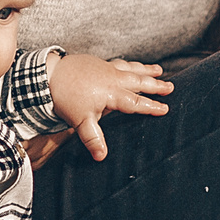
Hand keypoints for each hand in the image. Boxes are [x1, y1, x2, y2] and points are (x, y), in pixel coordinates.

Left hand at [48, 53, 171, 160]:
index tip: (165, 108)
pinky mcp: (98, 63)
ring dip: (146, 70)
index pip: (136, 102)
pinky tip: (131, 65)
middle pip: (139, 82)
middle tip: (170, 87)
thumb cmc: (66, 98)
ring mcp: (106, 68)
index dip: (151, 106)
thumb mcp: (80, 121)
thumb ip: (93, 138)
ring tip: (159, 70)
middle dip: (155, 85)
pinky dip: (130, 64)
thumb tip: (102, 157)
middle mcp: (113, 79)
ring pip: (132, 69)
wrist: (49, 74)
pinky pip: (120, 63)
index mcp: (112, 94)